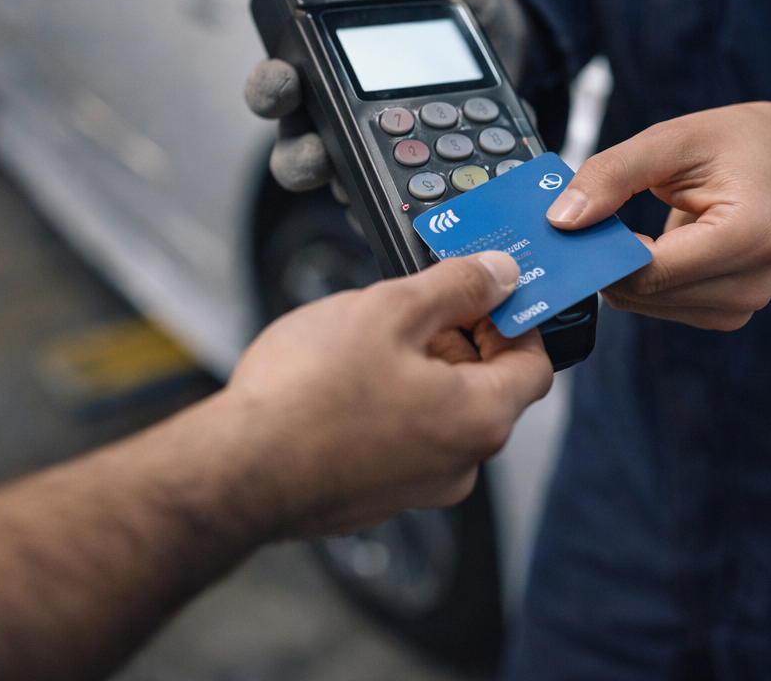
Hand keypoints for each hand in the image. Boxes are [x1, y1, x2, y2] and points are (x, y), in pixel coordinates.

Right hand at [213, 251, 551, 537]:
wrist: (236, 470)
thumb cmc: (307, 395)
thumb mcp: (390, 309)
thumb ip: (456, 286)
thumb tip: (498, 274)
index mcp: (479, 419)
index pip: (534, 364)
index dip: (513, 319)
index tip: (483, 290)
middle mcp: (459, 465)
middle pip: (485, 387)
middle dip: (456, 338)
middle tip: (412, 303)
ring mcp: (416, 487)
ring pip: (438, 411)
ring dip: (416, 368)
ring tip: (364, 338)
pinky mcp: (375, 496)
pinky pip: (401, 439)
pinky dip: (386, 404)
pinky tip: (340, 380)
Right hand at [245, 0, 528, 191]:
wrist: (512, 46)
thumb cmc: (464, 10)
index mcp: (328, 66)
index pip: (279, 80)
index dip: (270, 87)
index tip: (283, 83)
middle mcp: (337, 118)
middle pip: (298, 151)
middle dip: (301, 159)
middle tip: (320, 158)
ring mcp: (371, 158)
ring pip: (341, 189)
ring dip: (351, 195)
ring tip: (374, 194)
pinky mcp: (413, 187)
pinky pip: (401, 210)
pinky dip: (413, 215)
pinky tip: (427, 215)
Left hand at [545, 102, 770, 330]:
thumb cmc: (741, 145)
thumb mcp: (671, 139)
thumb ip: (611, 176)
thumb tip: (562, 220)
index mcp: (750, 236)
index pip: (651, 271)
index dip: (603, 252)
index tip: (575, 222)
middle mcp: (751, 283)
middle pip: (644, 293)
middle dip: (606, 259)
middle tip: (593, 217)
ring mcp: (741, 306)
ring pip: (645, 303)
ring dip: (622, 270)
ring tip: (630, 226)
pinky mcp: (726, 313)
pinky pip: (658, 304)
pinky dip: (641, 278)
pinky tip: (650, 246)